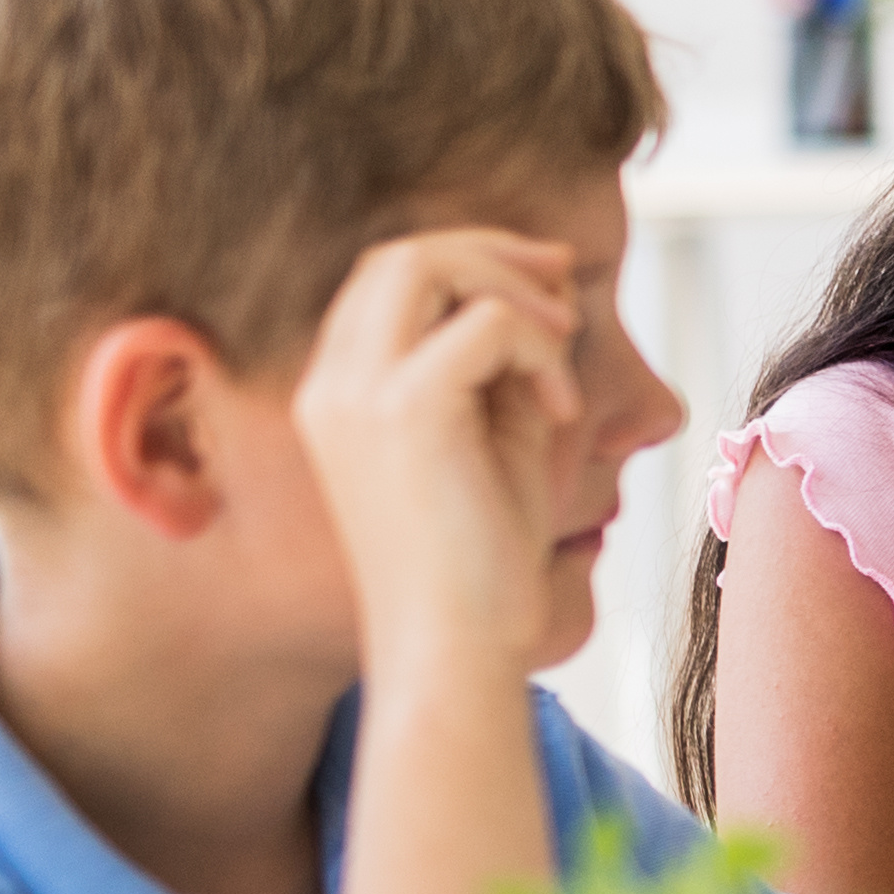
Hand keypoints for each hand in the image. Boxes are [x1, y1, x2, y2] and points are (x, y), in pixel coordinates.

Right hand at [288, 226, 592, 666]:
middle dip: (492, 250)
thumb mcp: (490, 433)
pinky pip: (487, 322)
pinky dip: (541, 348)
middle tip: (563, 285)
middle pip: (399, 253)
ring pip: (425, 263)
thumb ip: (501, 361)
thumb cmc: (481, 554)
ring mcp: (356, 395)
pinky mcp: (405, 410)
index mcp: (336, 392)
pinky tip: (560, 411)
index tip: (543, 279)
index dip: (467, 257)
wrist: (455, 642)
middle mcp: (330, 385)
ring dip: (515, 288)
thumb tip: (543, 290)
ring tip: (563, 347)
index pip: (385, 276)